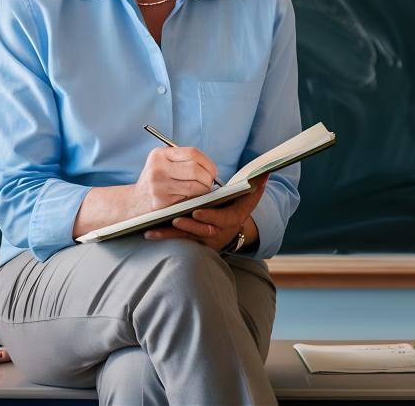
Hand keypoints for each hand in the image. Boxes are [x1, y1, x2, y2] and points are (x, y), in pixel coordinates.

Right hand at [129, 146, 219, 215]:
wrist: (134, 202)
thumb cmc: (155, 181)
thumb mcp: (162, 163)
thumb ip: (182, 160)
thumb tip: (210, 167)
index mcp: (159, 154)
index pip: (192, 153)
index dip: (208, 162)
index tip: (212, 171)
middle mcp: (158, 168)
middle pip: (195, 169)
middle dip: (208, 177)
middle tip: (210, 182)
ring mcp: (159, 186)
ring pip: (195, 186)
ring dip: (204, 190)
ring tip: (203, 191)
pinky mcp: (162, 202)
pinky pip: (188, 200)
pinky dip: (196, 199)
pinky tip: (193, 199)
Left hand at [145, 174, 268, 250]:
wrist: (228, 226)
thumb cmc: (237, 205)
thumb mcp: (248, 197)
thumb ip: (255, 187)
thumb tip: (265, 173)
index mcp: (234, 219)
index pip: (224, 220)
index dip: (210, 218)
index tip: (197, 211)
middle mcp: (218, 232)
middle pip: (203, 233)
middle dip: (189, 226)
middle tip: (176, 219)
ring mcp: (204, 238)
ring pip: (187, 238)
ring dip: (172, 234)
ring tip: (157, 228)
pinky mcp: (191, 239)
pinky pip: (176, 239)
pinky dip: (163, 236)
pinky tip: (149, 233)